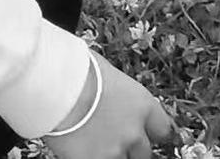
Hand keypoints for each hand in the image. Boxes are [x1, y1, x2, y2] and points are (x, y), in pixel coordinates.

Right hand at [42, 50, 181, 158]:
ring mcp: (115, 151)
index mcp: (142, 105)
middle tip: (115, 138)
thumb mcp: (107, 73)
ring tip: (94, 141)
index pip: (163, 129)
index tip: (146, 133)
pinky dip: (90, 157)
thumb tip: (111, 95)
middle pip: (144, 152)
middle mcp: (134, 132)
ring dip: (112, 153)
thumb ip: (118, 93)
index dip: (152, 132)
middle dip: (132, 147)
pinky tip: (80, 147)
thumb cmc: (77, 69)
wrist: (56, 86)